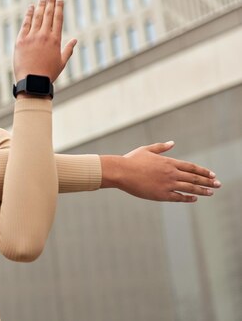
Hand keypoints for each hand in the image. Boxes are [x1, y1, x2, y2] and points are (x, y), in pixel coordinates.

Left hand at [13, 0, 77, 82]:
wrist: (32, 81)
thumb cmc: (48, 74)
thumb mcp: (62, 62)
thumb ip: (68, 50)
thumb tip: (75, 40)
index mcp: (55, 40)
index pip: (58, 18)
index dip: (59, 6)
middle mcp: (44, 36)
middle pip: (48, 14)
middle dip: (50, 1)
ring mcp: (32, 37)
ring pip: (37, 17)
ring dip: (40, 5)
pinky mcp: (20, 41)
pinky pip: (25, 24)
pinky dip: (28, 14)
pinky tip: (30, 7)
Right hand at [101, 141, 220, 201]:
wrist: (121, 171)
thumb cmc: (131, 160)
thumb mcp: (147, 150)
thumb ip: (161, 147)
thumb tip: (172, 143)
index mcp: (168, 162)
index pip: (191, 167)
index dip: (203, 171)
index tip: (212, 174)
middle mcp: (171, 173)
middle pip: (194, 178)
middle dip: (208, 181)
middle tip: (218, 184)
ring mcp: (167, 184)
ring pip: (189, 188)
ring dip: (202, 190)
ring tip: (211, 192)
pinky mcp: (161, 194)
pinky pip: (178, 197)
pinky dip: (188, 198)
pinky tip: (194, 198)